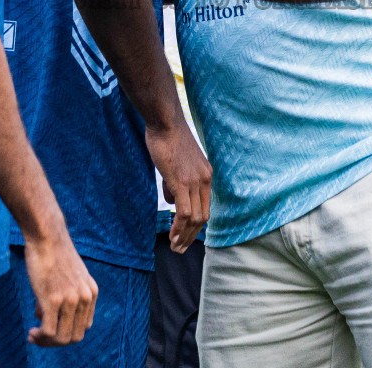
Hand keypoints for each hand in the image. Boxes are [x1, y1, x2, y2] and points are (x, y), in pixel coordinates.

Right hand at [22, 231, 98, 346]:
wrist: (46, 235)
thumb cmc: (52, 253)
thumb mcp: (66, 276)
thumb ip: (61, 296)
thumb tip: (41, 315)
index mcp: (91, 292)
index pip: (84, 326)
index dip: (67, 332)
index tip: (51, 330)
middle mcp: (84, 297)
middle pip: (75, 336)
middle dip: (57, 342)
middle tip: (40, 337)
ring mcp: (70, 299)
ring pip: (62, 338)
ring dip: (47, 342)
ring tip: (34, 336)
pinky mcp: (53, 299)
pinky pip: (49, 332)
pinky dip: (40, 337)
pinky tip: (32, 333)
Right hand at [149, 123, 210, 251]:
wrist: (165, 122)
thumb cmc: (167, 138)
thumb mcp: (176, 163)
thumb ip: (177, 182)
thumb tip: (172, 199)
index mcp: (206, 174)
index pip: (205, 206)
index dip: (196, 225)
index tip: (186, 236)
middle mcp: (205, 179)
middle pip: (203, 217)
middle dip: (192, 236)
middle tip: (180, 248)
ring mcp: (195, 181)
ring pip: (195, 219)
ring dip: (185, 236)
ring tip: (174, 247)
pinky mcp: (182, 182)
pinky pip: (184, 213)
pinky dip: (179, 228)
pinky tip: (172, 236)